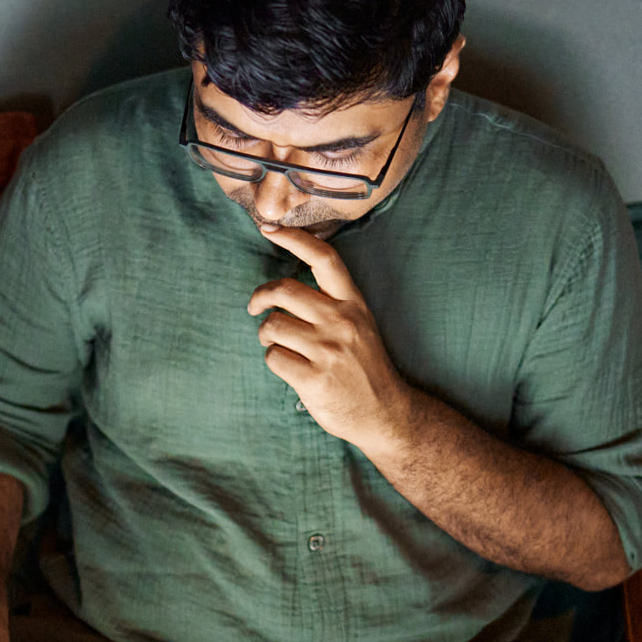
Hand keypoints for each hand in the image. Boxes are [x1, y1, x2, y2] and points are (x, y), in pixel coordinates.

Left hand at [248, 225, 411, 452]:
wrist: (385, 413)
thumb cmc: (365, 367)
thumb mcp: (359, 325)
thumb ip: (330, 304)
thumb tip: (283, 290)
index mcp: (354, 304)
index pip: (324, 258)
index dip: (293, 237)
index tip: (269, 227)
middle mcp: (342, 322)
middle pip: (284, 290)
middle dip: (260, 297)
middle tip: (255, 308)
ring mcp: (328, 351)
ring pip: (272, 326)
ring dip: (266, 334)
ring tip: (277, 344)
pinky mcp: (314, 379)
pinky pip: (273, 357)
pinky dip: (273, 360)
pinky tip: (289, 367)